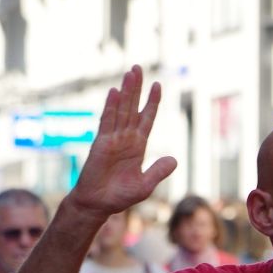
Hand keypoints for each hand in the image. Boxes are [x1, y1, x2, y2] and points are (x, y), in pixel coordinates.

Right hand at [70, 65, 176, 217]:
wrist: (98, 204)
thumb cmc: (120, 196)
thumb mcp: (145, 186)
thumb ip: (158, 171)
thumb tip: (174, 159)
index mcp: (138, 146)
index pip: (146, 118)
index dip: (152, 102)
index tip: (158, 85)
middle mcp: (125, 138)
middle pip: (133, 108)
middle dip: (136, 88)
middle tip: (139, 68)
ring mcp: (112, 139)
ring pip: (121, 110)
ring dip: (126, 92)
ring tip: (130, 73)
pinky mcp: (100, 143)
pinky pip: (107, 122)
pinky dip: (111, 107)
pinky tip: (115, 92)